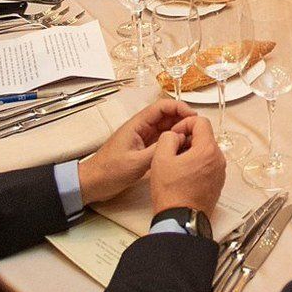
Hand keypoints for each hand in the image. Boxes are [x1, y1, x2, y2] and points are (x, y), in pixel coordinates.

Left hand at [79, 100, 197, 204]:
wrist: (93, 184)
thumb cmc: (110, 171)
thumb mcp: (136, 162)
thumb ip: (157, 151)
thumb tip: (178, 140)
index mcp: (137, 125)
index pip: (161, 107)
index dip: (178, 108)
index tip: (193, 117)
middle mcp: (141, 129)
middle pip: (165, 116)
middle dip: (182, 118)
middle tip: (197, 129)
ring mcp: (142, 139)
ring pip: (165, 128)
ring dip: (179, 130)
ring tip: (193, 138)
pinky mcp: (143, 149)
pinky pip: (162, 140)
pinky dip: (173, 141)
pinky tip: (182, 148)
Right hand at [147, 111, 226, 214]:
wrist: (180, 220)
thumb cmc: (171, 192)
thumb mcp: (160, 158)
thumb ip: (168, 137)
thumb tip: (175, 136)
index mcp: (208, 149)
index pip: (201, 121)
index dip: (184, 123)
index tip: (174, 135)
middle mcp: (219, 159)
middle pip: (204, 136)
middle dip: (187, 138)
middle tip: (171, 150)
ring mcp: (220, 172)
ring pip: (206, 150)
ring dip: (191, 151)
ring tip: (175, 164)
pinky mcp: (217, 183)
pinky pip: (208, 164)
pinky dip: (197, 163)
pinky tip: (183, 174)